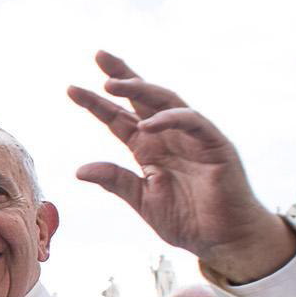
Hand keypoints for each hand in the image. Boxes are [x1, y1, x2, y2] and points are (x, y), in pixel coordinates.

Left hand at [68, 52, 295, 284]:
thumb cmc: (188, 221)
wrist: (224, 241)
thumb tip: (79, 170)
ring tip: (111, 84)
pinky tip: (147, 123)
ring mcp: (193, 138)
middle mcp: (169, 137)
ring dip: (140, 89)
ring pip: (166, 102)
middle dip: (122, 75)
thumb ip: (116, 181)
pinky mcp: (215, 145)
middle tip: (99, 55)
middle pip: (143, 97)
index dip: (97, 103)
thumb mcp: (142, 201)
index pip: (119, 118)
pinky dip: (170, 119)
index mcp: (148, 148)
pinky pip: (193, 123)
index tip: (71, 88)